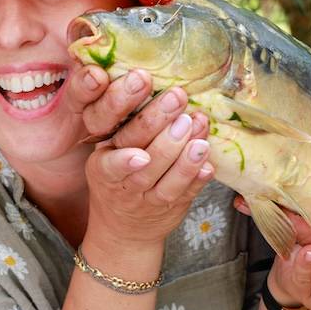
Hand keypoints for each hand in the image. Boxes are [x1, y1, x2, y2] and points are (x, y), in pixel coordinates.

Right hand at [66, 65, 213, 246]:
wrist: (122, 228)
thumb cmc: (116, 175)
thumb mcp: (105, 151)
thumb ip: (121, 125)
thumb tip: (147, 81)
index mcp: (102, 168)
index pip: (112, 160)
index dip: (125, 156)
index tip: (139, 150)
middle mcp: (124, 186)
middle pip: (145, 164)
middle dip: (162, 134)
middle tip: (178, 102)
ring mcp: (149, 201)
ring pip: (167, 183)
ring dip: (185, 158)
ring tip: (199, 133)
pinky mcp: (172, 209)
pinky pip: (186, 194)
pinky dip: (197, 179)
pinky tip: (208, 163)